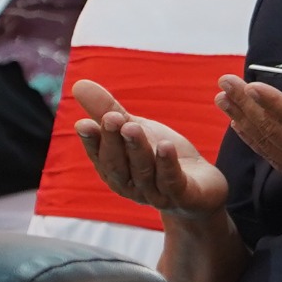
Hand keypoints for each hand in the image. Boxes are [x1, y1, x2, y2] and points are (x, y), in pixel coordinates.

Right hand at [72, 79, 227, 218]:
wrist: (203, 187)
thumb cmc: (161, 156)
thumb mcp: (137, 129)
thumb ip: (109, 110)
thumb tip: (79, 83)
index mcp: (115, 171)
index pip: (99, 156)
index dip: (91, 141)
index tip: (83, 123)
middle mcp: (131, 186)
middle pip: (118, 164)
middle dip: (113, 141)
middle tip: (112, 118)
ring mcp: (157, 194)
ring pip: (144, 172)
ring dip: (138, 148)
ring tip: (133, 126)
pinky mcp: (183, 197)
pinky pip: (172, 181)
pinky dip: (167, 164)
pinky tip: (166, 146)